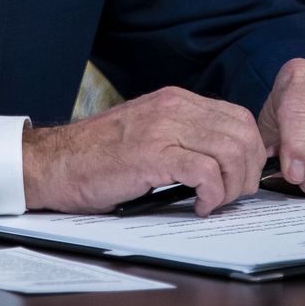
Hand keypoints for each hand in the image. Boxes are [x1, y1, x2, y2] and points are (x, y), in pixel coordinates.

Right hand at [21, 86, 266, 216]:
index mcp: (175, 100)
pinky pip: (206, 172)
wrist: (53, 163)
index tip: (242, 177)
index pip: (238, 118)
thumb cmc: (96, 156)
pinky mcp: (153, 154)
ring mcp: (163, 128)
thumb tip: (223, 160)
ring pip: (231, 152)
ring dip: (232, 186)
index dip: (250, 151)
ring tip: (213, 202)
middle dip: (248, 172)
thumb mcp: (147, 132)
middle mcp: (173, 107)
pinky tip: (199, 205)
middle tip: (232, 195)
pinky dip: (212, 194)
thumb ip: (182, 135)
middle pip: (242, 134)